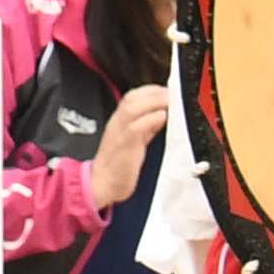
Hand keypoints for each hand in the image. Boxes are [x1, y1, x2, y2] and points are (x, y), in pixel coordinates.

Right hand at [90, 81, 171, 202]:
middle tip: (171, 93)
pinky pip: (135, 128)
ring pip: (131, 109)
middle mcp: (117, 124)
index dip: (150, 90)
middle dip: (153, 92)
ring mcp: (119, 134)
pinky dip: (150, 120)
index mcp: (118, 121)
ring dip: (153, 102)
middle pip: (131, 98)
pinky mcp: (125, 146)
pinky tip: (162, 117)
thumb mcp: (133, 142)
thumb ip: (145, 128)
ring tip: (168, 101)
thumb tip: (160, 115)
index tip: (167, 90)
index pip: (131, 97)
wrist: (101, 184)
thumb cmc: (118, 165)